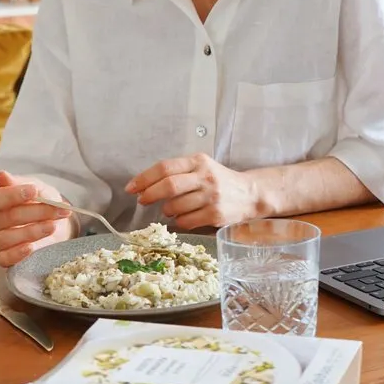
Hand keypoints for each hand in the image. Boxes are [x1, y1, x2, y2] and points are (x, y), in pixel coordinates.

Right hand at [0, 170, 74, 266]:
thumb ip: (20, 183)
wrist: (56, 221)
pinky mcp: (6, 257)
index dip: (13, 195)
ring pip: (8, 238)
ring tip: (53, 226)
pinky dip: (17, 254)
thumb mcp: (37, 188)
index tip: (34, 191)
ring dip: (34, 231)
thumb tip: (1, 176)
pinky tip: (31, 247)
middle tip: (59, 209)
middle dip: (37, 212)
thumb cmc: (42, 201)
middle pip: (8, 217)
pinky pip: (4, 259)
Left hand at [125, 153, 259, 229]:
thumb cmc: (220, 181)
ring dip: (167, 210)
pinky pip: (186, 221)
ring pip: (175, 207)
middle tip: (142, 200)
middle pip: (169, 186)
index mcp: (199, 161)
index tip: (132, 187)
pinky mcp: (215, 215)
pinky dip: (179, 221)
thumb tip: (146, 186)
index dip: (144, 178)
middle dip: (149, 194)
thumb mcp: (202, 167)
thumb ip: (179, 172)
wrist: (251, 194)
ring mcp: (211, 197)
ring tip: (171, 209)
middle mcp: (205, 177)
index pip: (165, 167)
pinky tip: (184, 217)